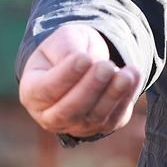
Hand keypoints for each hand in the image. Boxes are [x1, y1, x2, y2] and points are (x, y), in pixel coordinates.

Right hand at [18, 24, 142, 138]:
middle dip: (90, 88)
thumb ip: (68, 50)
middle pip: (69, 111)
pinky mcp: (102, 126)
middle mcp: (50, 115)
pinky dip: (126, 98)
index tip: (84, 58)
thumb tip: (84, 62)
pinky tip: (134, 76)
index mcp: (32, 92)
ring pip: (95, 117)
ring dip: (113, 95)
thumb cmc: (67, 50)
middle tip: (106, 66)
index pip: (46, 90)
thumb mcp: (63, 40)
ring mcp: (76, 125)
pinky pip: (115, 117)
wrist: (85, 62)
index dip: (66, 76)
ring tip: (127, 73)